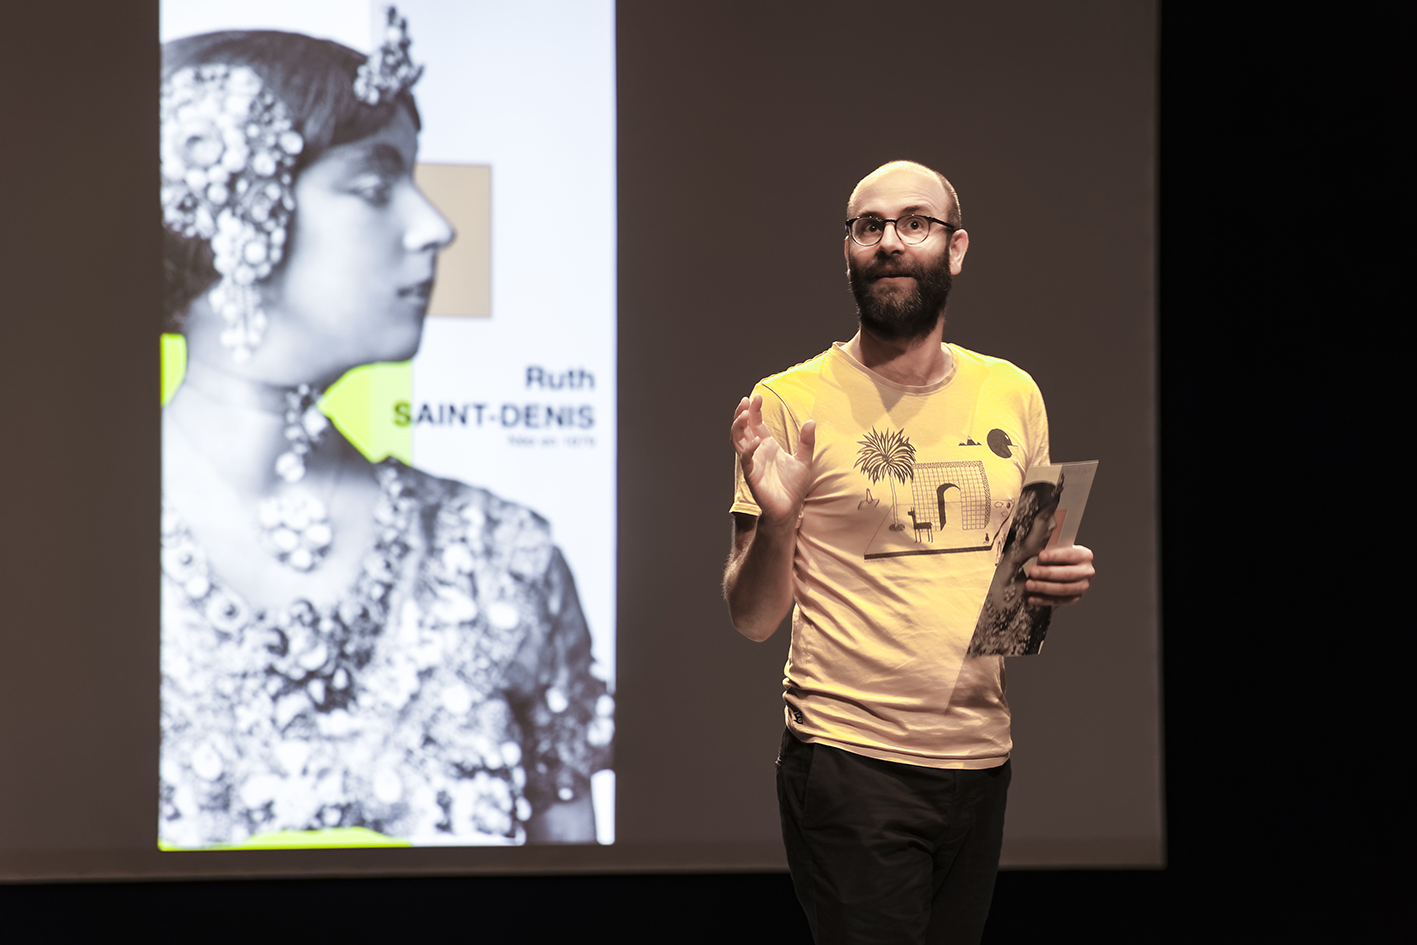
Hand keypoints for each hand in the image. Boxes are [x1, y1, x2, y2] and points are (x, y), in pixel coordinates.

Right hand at [730, 394, 815, 526]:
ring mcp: (752, 463)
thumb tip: (811, 422)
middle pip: (742, 429)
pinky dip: (749, 450)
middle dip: (741, 414)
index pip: (756, 424)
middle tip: (746, 402)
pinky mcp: (751, 476)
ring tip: (745, 414)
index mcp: (767, 446)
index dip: (755, 410)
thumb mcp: (804, 460)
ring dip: (739, 427)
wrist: (789, 509)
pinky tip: (757, 441)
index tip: (758, 397)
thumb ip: (806, 442)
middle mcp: (757, 452)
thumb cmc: (793, 487)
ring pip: (737, 441)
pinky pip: (745, 460)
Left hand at [1025, 544, 1094, 605]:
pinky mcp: (1074, 598)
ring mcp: (1082, 586)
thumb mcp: (1056, 549)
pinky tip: (1032, 597)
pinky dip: (1043, 599)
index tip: (1040, 556)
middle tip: (1032, 572)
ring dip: (1043, 587)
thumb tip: (1034, 554)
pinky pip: (1058, 600)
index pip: (1069, 555)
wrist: (1063, 568)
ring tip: (1029, 585)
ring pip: (1062, 589)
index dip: (1054, 556)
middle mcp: (1086, 571)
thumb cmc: (1058, 557)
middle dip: (1047, 573)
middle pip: (1067, 574)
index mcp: (1084, 555)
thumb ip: (1049, 550)